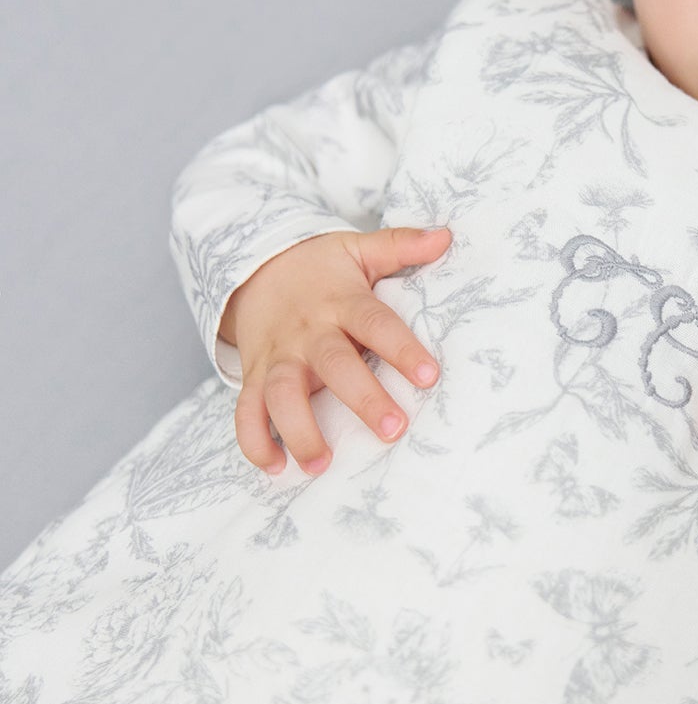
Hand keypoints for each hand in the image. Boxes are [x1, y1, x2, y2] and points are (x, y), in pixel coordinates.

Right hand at [221, 227, 452, 475]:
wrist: (253, 269)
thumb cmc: (319, 269)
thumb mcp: (357, 249)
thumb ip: (400, 245)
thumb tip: (446, 236)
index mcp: (340, 302)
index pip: (375, 323)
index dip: (402, 348)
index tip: (429, 376)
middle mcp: (307, 333)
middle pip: (333, 365)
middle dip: (362, 398)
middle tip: (392, 430)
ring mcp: (277, 357)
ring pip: (281, 395)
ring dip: (299, 431)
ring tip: (321, 465)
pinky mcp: (254, 376)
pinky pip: (246, 412)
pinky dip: (254, 442)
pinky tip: (275, 468)